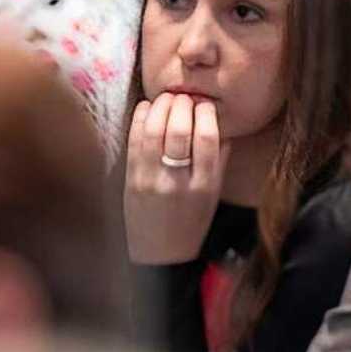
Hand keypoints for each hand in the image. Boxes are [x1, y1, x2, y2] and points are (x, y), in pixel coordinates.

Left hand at [123, 93, 229, 263]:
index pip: (207, 138)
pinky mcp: (131, 180)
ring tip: (167, 97)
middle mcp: (177, 182)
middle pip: (179, 131)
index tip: (205, 104)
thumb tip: (219, 126)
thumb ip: (218, 161)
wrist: (159, 255)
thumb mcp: (213, 195)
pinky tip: (147, 107)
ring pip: (154, 131)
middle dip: (183, 105)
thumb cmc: (191, 222)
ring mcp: (151, 180)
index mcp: (204, 186)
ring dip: (161, 106)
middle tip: (185, 96)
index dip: (206, 113)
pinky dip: (141, 118)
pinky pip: (134, 141)